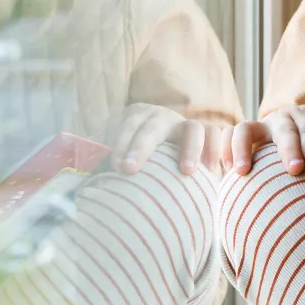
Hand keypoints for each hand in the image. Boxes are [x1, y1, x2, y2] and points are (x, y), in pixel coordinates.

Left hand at [109, 103, 225, 175]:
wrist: (169, 151)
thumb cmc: (140, 161)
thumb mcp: (122, 157)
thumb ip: (108, 166)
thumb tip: (88, 188)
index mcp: (138, 117)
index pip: (127, 125)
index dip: (121, 143)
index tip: (115, 166)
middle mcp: (162, 117)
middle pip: (152, 127)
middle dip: (140, 147)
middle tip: (128, 169)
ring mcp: (187, 124)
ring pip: (192, 128)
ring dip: (190, 149)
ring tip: (187, 172)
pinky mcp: (209, 133)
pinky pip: (216, 135)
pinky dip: (216, 149)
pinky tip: (212, 171)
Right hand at [222, 104, 304, 175]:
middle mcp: (285, 117)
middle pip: (284, 130)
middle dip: (289, 150)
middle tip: (294, 170)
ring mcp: (262, 125)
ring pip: (246, 128)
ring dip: (243, 148)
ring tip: (243, 171)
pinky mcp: (246, 137)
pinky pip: (228, 136)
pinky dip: (224, 149)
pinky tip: (228, 171)